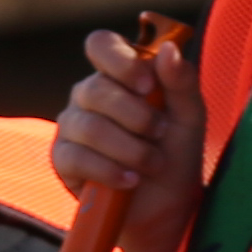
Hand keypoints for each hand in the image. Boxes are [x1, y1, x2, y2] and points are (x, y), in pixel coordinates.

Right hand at [51, 28, 204, 251]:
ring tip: (152, 164)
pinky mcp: (62, 159)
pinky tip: (129, 181)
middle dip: (136, 116)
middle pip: (96, 88)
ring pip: (88, 126)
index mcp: (117, 75)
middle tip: (160, 134)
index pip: (101, 44)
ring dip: (129, 149)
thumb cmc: (176, 154)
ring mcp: (72, 126)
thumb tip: (167, 49)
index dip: (120, 61)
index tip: (147, 85)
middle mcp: (89, 94)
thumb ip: (182, 81)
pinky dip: (109, 171)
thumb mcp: (190, 117)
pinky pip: (76, 157)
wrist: (166, 206)